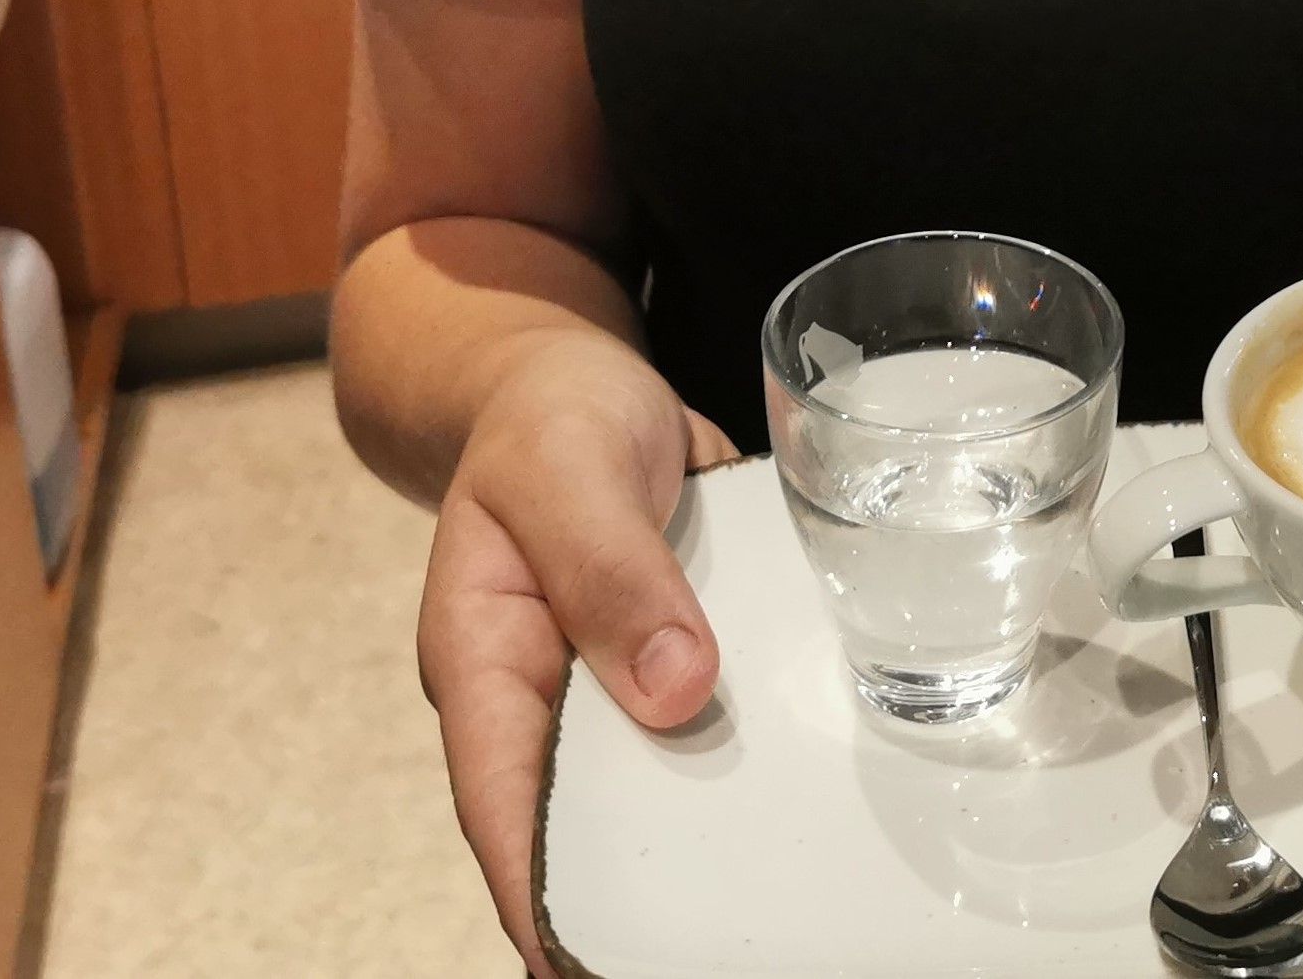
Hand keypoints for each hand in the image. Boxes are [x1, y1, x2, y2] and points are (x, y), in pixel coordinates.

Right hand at [415, 331, 740, 977]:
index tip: (579, 961)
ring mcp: (609, 687)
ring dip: (707, 834)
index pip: (504, 801)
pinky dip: (750, 765)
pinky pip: (708, 730)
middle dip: (635, 890)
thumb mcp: (570, 470)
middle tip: (709, 944)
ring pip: (655, 784)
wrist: (576, 382)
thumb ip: (611, 571)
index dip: (540, 889)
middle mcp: (545, 694)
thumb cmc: (551, 416)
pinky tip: (815, 800)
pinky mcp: (672, 664)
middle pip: (584, 819)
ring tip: (775, 901)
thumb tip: (672, 692)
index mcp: (486, 660)